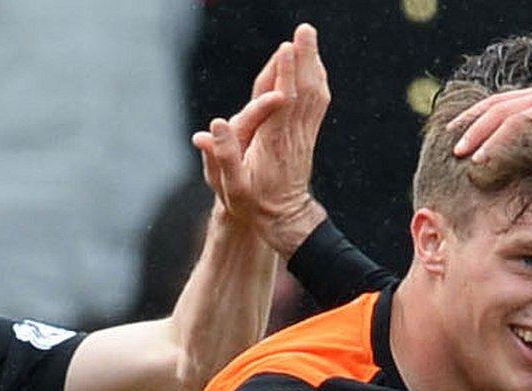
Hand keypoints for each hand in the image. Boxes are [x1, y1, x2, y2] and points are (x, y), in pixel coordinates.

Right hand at [195, 23, 330, 256]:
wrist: (283, 220)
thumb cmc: (252, 203)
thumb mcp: (231, 186)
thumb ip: (222, 156)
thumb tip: (213, 125)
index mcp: (273, 142)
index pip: (282, 102)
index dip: (285, 74)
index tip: (286, 48)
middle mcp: (293, 135)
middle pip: (303, 90)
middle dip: (304, 58)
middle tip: (305, 29)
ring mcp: (304, 135)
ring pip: (314, 94)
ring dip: (313, 64)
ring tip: (310, 37)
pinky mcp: (308, 136)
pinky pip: (317, 103)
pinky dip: (317, 80)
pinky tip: (315, 65)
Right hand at [448, 84, 531, 167]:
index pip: (516, 124)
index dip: (496, 145)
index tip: (478, 164)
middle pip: (501, 109)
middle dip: (476, 132)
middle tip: (456, 155)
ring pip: (497, 102)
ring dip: (472, 120)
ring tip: (451, 140)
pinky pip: (502, 101)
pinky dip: (480, 113)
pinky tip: (465, 127)